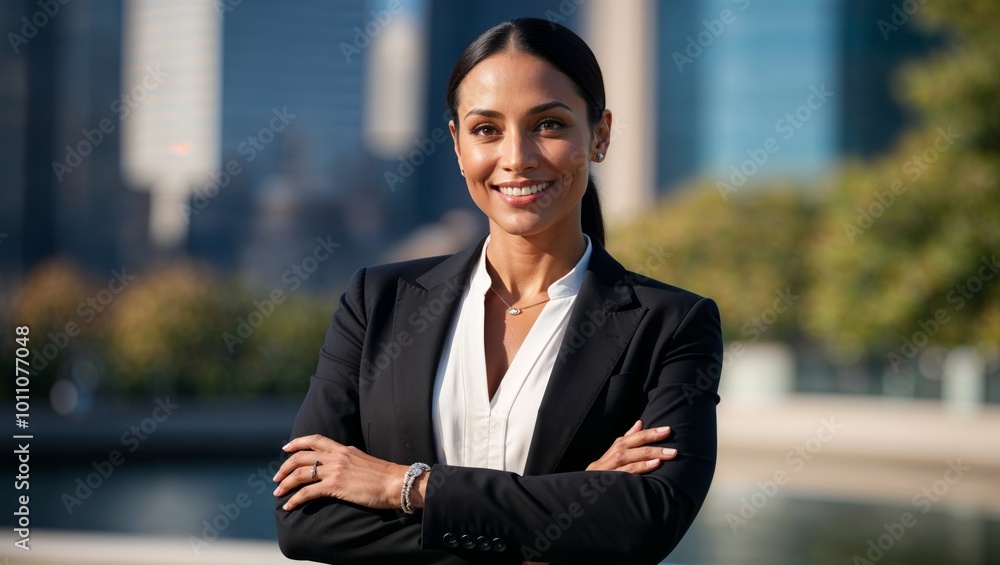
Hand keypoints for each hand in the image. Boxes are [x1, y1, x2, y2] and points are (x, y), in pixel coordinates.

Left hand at [273, 434, 409, 511]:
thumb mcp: (364, 461)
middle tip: (277, 477)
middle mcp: (337, 457)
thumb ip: (350, 460)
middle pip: (302, 456)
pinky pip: (308, 492)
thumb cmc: (385, 476)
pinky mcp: (336, 486)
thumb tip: (342, 466)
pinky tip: (289, 506)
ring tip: (278, 492)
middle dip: (285, 466)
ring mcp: (335, 470)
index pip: (316, 440)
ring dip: (285, 483)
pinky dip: (295, 499)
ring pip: (301, 473)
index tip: (286, 448)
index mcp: (344, 449)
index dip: (298, 442)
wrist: (396, 482)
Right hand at [585, 420, 675, 472]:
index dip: (650, 432)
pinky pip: (625, 473)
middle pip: (633, 444)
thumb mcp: (613, 455)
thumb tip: (640, 423)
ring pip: (629, 457)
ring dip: (650, 454)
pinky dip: (639, 468)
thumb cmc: (603, 473)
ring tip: (669, 454)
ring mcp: (609, 468)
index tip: (668, 430)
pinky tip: (653, 465)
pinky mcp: (608, 481)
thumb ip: (627, 440)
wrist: (583, 493)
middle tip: (675, 446)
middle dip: (654, 442)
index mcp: (615, 449)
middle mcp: (611, 456)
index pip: (634, 437)